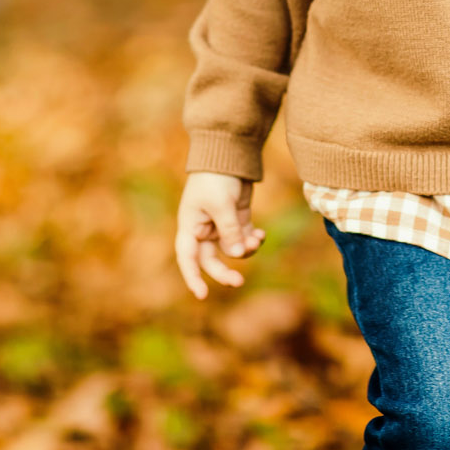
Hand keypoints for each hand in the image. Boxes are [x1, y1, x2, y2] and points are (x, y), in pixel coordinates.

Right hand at [174, 171, 265, 299]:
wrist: (228, 154)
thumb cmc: (216, 178)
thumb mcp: (221, 205)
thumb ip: (229, 230)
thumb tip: (238, 254)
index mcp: (190, 226)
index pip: (187, 258)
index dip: (192, 277)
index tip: (202, 295)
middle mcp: (203, 230)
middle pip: (212, 260)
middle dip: (225, 271)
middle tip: (238, 281)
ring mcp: (221, 226)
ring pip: (232, 250)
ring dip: (245, 250)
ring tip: (257, 239)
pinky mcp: (237, 219)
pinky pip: (245, 238)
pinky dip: (253, 239)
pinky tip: (261, 234)